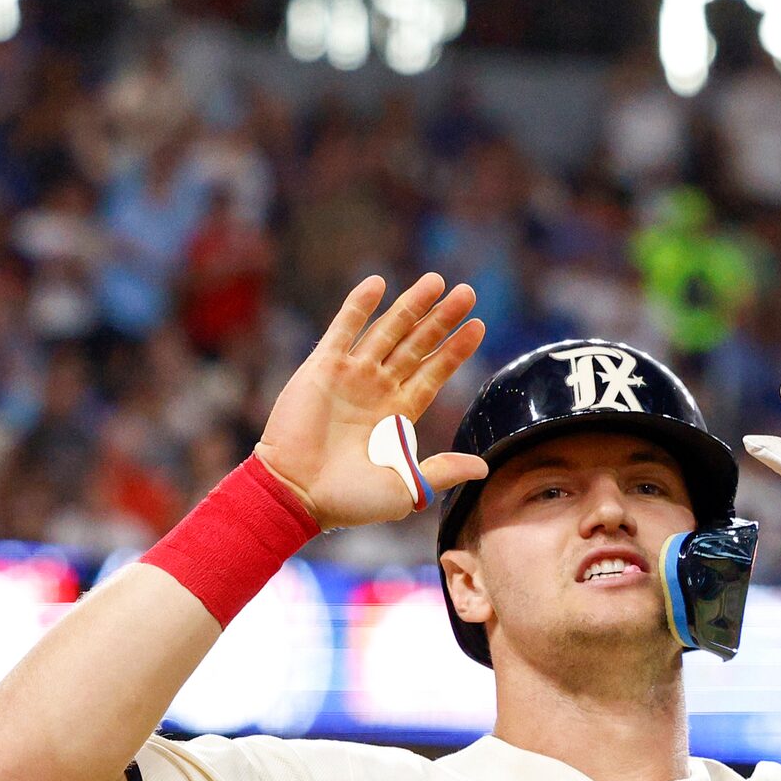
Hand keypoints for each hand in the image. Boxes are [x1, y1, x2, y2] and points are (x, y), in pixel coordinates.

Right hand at [255, 275, 487, 528]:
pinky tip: (377, 282)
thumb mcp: (406, 486)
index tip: (478, 325)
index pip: (435, 372)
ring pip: (388, 331)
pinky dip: (359, 306)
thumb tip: (484, 466)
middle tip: (467, 291)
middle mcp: (378, 389)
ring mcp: (351, 376)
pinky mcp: (322, 368)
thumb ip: (442, 470)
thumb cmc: (350, 499)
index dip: (455, 349)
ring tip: (436, 281)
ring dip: (410, 305)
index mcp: (400, 414)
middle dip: (441, 319)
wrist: (296, 494)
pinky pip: (342, 329)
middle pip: (417, 345)